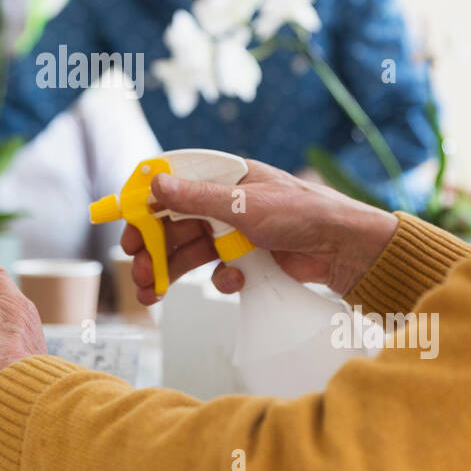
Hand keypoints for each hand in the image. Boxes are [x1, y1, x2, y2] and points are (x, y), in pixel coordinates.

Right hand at [121, 160, 397, 303]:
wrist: (345, 250)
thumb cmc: (302, 214)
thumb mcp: (244, 204)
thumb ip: (196, 198)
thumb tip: (155, 185)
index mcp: (223, 177)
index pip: (172, 183)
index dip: (146, 203)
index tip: (125, 223)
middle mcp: (225, 202)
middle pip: (175, 223)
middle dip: (153, 247)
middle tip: (136, 269)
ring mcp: (235, 231)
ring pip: (191, 250)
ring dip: (170, 269)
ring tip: (150, 293)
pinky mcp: (247, 257)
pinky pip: (218, 269)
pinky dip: (218, 279)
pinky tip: (230, 283)